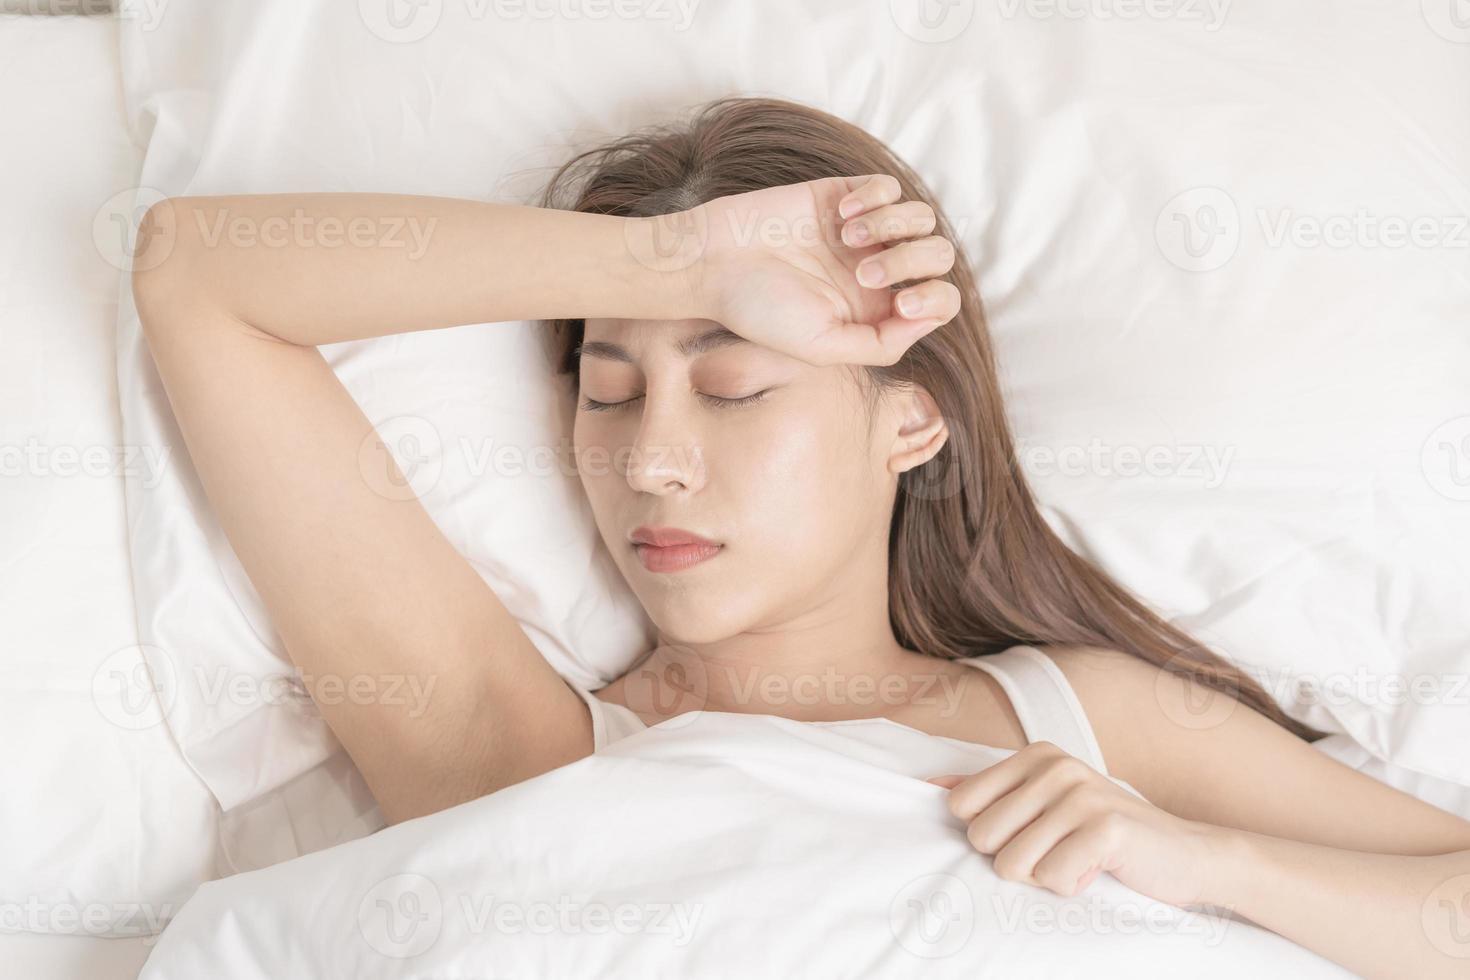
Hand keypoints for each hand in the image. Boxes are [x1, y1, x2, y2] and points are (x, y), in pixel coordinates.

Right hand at [656, 174, 961, 366]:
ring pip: (921, 218)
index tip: (903, 303)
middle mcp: (875, 271)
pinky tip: (842, 214)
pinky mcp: (842, 196)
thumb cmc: (759, 310)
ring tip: (848, 237)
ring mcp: (862, 233)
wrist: (712, 262)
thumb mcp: (821, 346)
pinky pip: (890, 186)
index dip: (936, 300)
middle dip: (913, 261)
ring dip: (893, 226)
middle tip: (865, 273)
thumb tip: (926, 321)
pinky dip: (876, 196)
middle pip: (938, 256)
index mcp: (876, 312)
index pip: (939, 302)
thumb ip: (879, 344)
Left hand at [927, 741, 1226, 907]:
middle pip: (981, 838)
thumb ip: (990, 792)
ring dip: (1044, 877)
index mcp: (1035, 755)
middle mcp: (1055, 766)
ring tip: (1076, 860)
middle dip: (1015, 860)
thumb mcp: (1046, 803)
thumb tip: (931, 786)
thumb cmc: (1105, 835)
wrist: (1188, 855)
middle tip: (1057, 852)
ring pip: (1012, 864)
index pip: (960, 805)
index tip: (1031, 834)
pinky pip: (1052, 878)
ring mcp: (1081, 793)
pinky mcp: (1107, 828)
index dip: (989, 835)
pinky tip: (1098, 871)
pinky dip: (1072, 887)